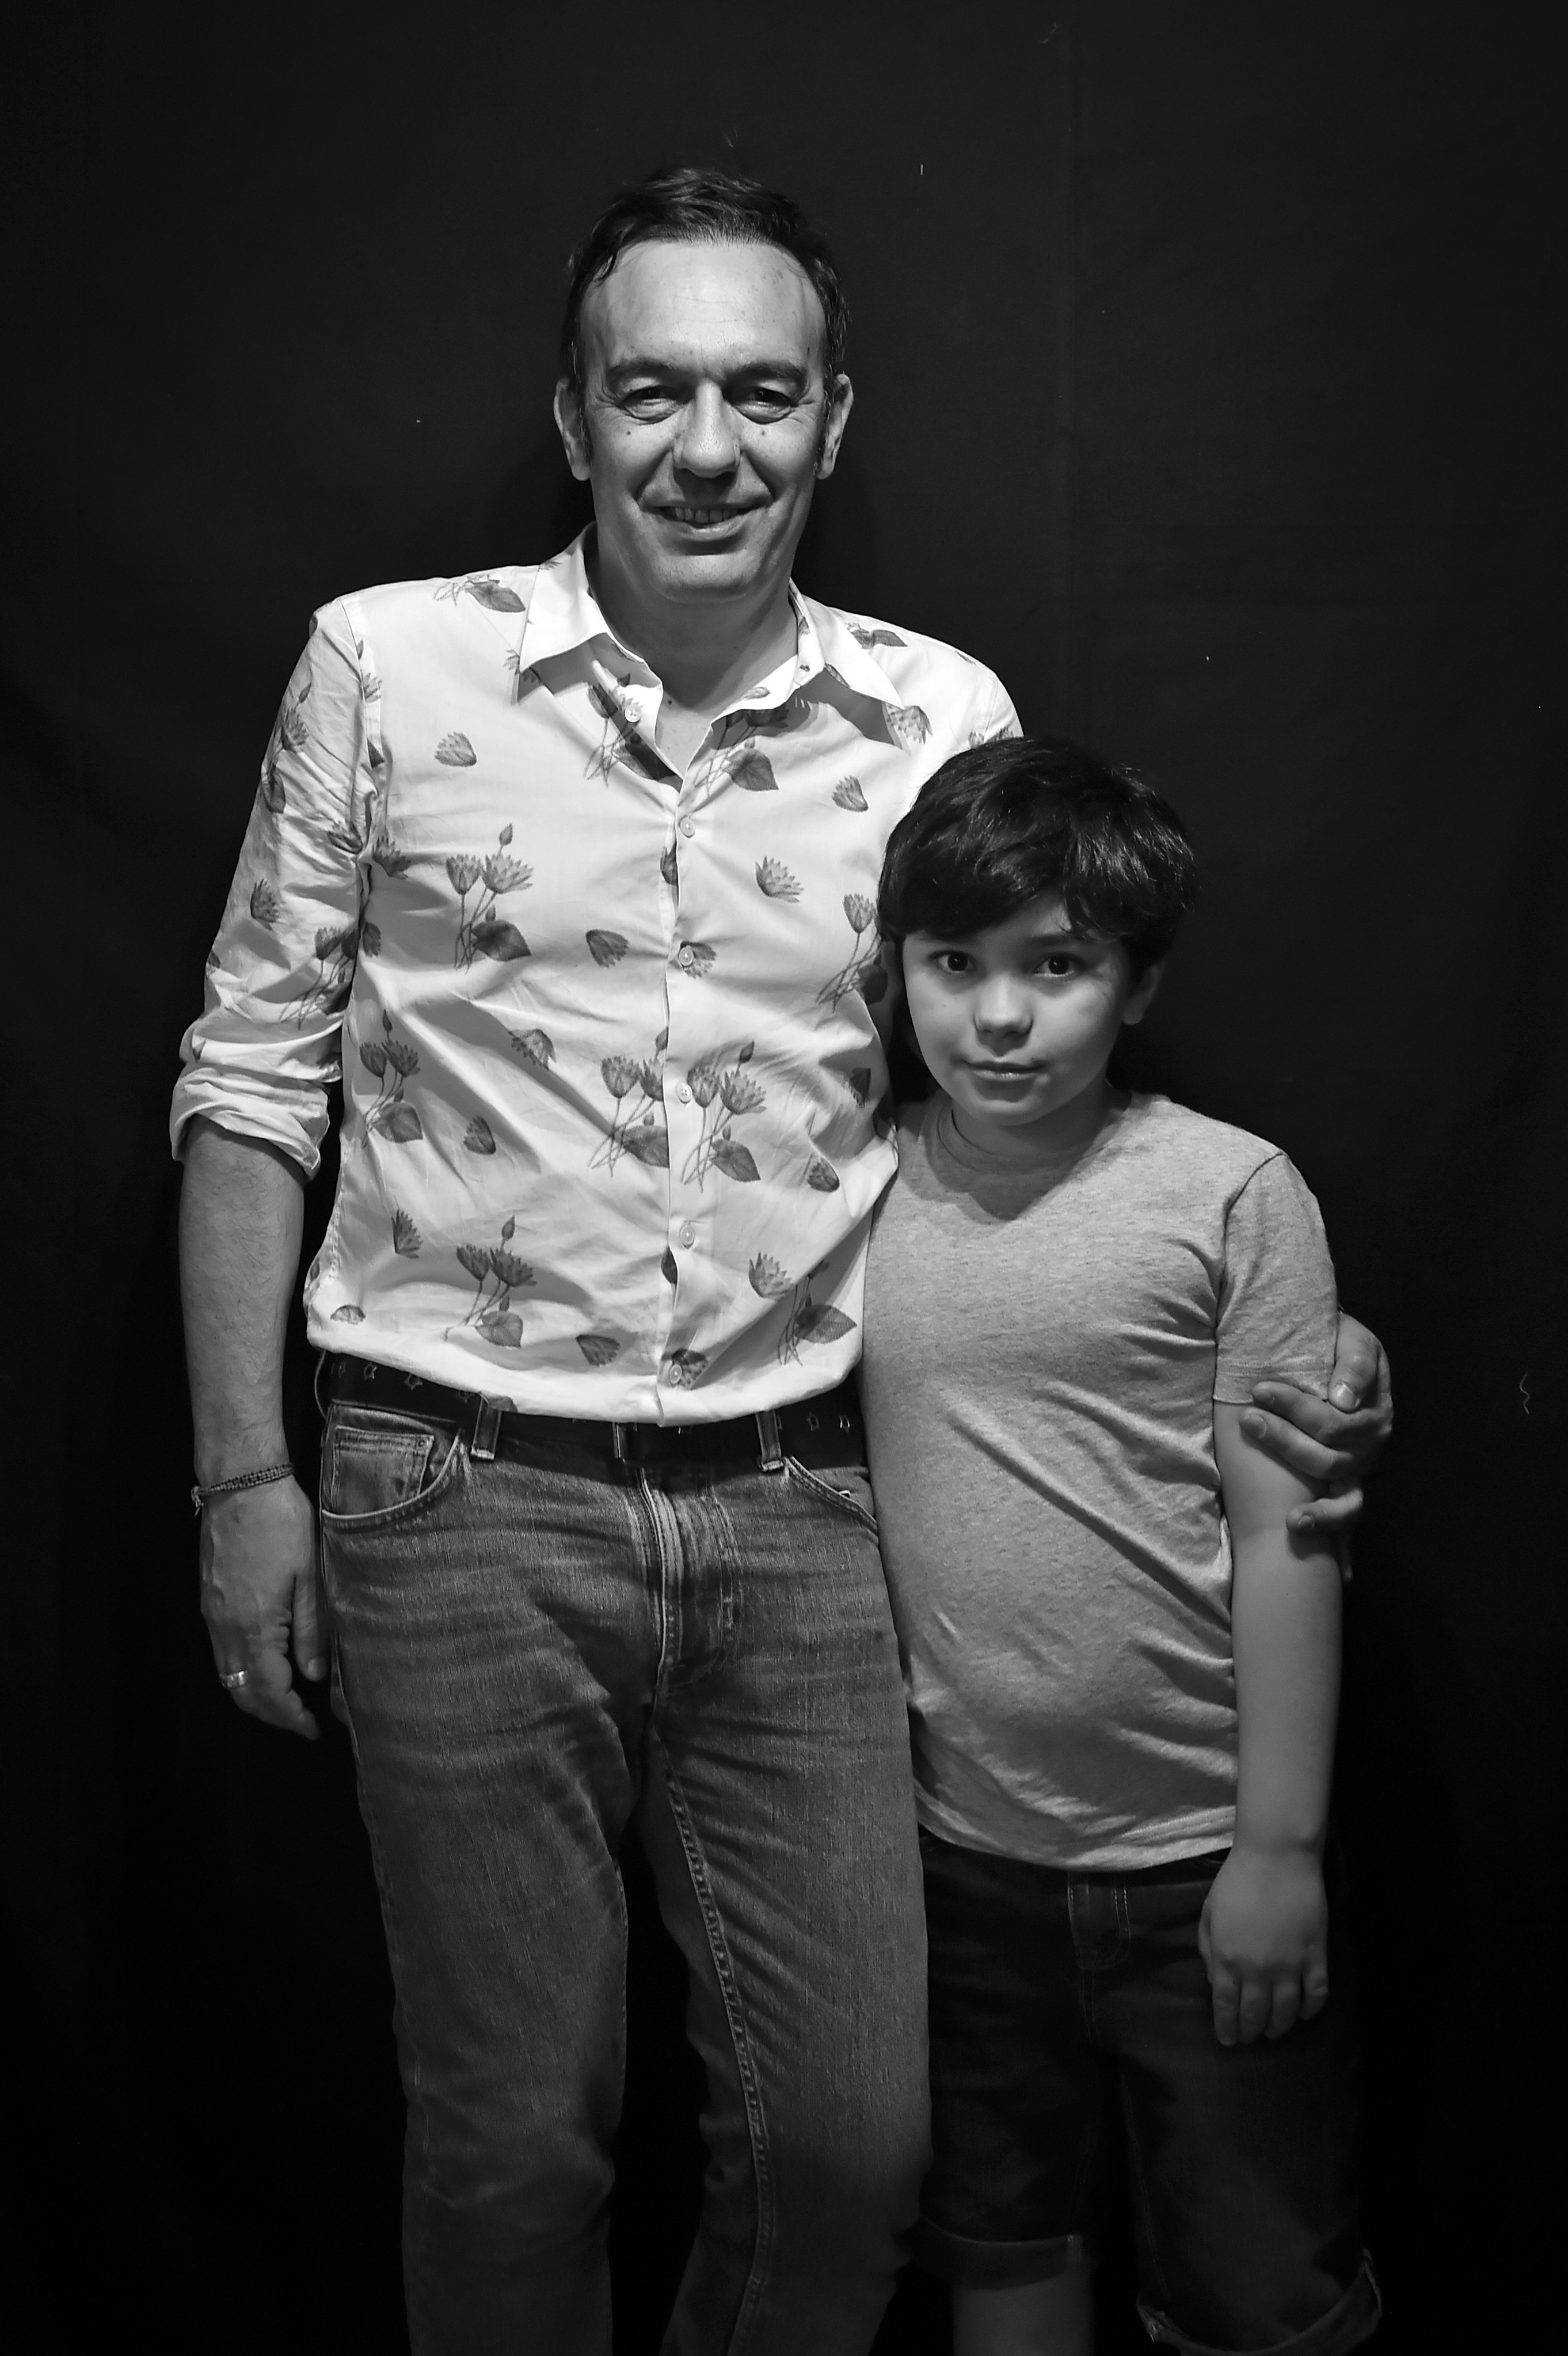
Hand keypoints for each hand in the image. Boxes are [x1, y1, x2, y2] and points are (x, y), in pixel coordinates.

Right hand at [200, 1475, 325, 1740]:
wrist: (240, 1483)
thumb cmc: (281, 1523)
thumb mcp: (310, 1575)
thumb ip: (310, 1629)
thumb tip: (312, 1675)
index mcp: (254, 1627)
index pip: (268, 1692)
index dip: (290, 1717)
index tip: (312, 1728)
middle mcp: (225, 1628)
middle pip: (242, 1692)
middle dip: (271, 1714)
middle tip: (301, 1722)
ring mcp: (212, 1615)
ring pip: (227, 1675)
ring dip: (254, 1695)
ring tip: (286, 1699)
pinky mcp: (208, 1600)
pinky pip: (221, 1652)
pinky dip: (240, 1671)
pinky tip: (264, 1665)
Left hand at [1199, 1844, 1327, 2045]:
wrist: (1277, 1857)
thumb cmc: (1237, 1879)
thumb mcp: (1209, 1911)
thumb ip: (1208, 1947)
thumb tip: (1214, 1978)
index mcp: (1227, 1958)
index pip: (1225, 2006)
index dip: (1227, 2028)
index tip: (1228, 2041)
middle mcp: (1257, 1970)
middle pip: (1255, 2014)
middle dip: (1250, 2032)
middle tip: (1250, 2039)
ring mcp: (1290, 1966)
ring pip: (1287, 2012)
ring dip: (1279, 2027)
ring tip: (1274, 2032)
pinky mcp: (1316, 1957)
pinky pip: (1317, 1994)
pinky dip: (1312, 2009)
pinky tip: (1305, 2014)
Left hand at [1243, 1309, 1391, 1534]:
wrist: (1333, 1348)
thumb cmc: (1338, 1341)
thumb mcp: (1351, 1337)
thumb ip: (1353, 1363)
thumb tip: (1343, 1401)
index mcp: (1375, 1400)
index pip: (1338, 1414)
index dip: (1297, 1406)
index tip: (1259, 1390)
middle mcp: (1374, 1434)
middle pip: (1330, 1447)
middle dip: (1284, 1434)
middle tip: (1247, 1417)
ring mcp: (1363, 1459)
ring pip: (1333, 1475)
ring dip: (1295, 1466)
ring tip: (1263, 1457)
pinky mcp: (1351, 1479)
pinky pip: (1347, 1508)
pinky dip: (1327, 1521)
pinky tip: (1303, 1530)